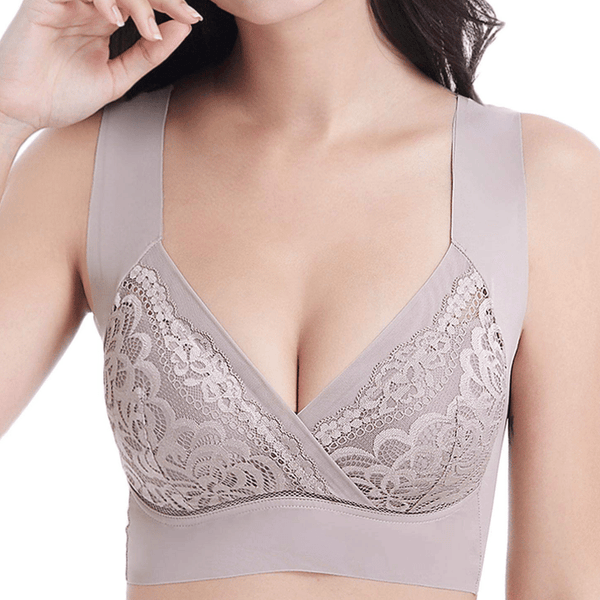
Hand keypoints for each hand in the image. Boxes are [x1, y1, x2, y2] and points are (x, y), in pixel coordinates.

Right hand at [0, 0, 202, 131]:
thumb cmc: (64, 96)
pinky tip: (113, 19)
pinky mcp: (43, 2)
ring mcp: (66, 2)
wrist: (24, 111)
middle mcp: (87, 6)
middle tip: (184, 12)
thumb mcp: (118, 78)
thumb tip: (182, 29)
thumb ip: (149, 55)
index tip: (193, 19)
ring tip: (147, 28)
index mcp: (103, 20)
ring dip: (135, 1)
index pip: (141, 1)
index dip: (168, 5)